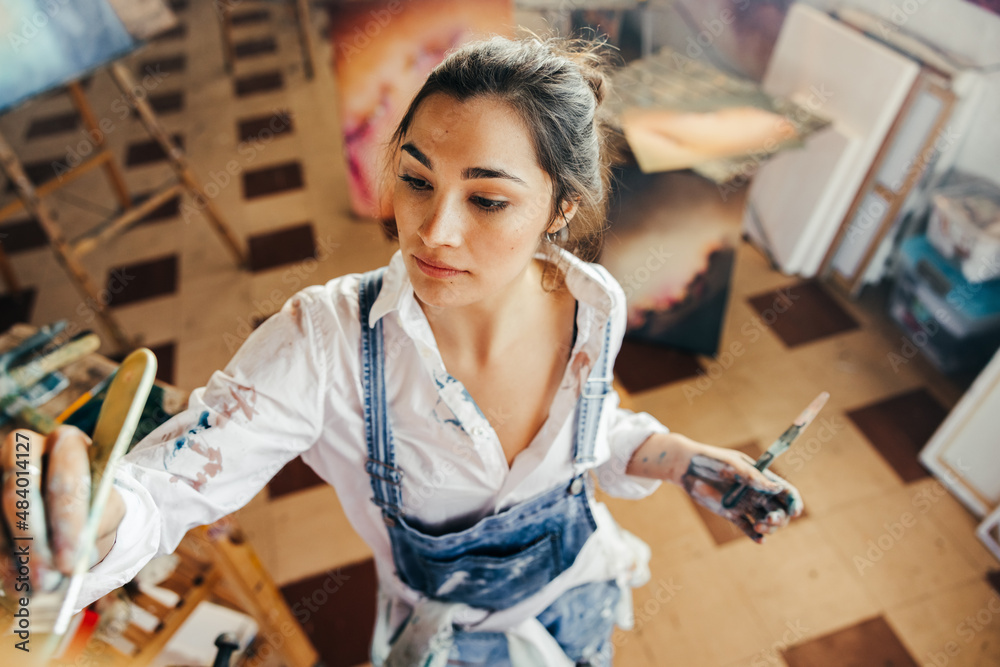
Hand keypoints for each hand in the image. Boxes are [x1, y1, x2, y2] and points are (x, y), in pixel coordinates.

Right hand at [0, 426, 124, 594]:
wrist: (72, 509)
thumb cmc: (94, 505)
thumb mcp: (107, 510)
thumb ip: (97, 525)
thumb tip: (78, 557)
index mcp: (66, 442)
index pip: (64, 476)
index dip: (67, 521)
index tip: (74, 561)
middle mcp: (24, 449)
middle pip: (18, 493)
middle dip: (32, 541)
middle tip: (46, 580)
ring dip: (14, 555)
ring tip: (35, 587)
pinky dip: (1, 559)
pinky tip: (15, 582)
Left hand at [680, 444, 802, 543]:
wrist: (687, 468)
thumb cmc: (711, 460)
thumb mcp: (733, 465)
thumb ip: (753, 477)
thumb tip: (777, 488)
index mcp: (761, 478)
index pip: (785, 492)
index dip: (794, 502)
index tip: (795, 511)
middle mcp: (756, 493)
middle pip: (779, 511)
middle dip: (779, 518)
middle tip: (768, 519)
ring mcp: (745, 504)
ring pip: (765, 522)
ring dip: (768, 527)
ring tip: (759, 526)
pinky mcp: (731, 514)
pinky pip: (747, 528)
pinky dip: (755, 536)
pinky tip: (759, 540)